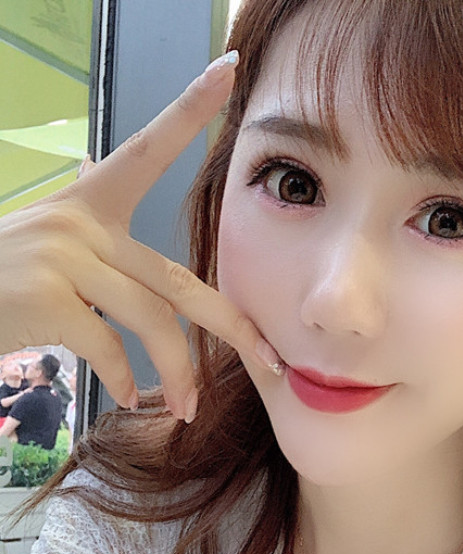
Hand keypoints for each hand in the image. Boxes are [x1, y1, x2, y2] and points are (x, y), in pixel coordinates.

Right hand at [0, 52, 279, 421]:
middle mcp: (81, 222)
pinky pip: (108, 345)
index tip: (230, 69)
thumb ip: (98, 240)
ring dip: (178, 373)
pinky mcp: (46, 294)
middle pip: (180, 280)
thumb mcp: (51, 244)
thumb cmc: (3, 279)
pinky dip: (124, 378)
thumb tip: (114, 203)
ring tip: (187, 408)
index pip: (148, 149)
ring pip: (152, 321)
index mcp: (90, 202)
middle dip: (233, 326)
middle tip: (269, 358)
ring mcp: (63, 255)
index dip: (190, 109)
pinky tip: (130, 397)